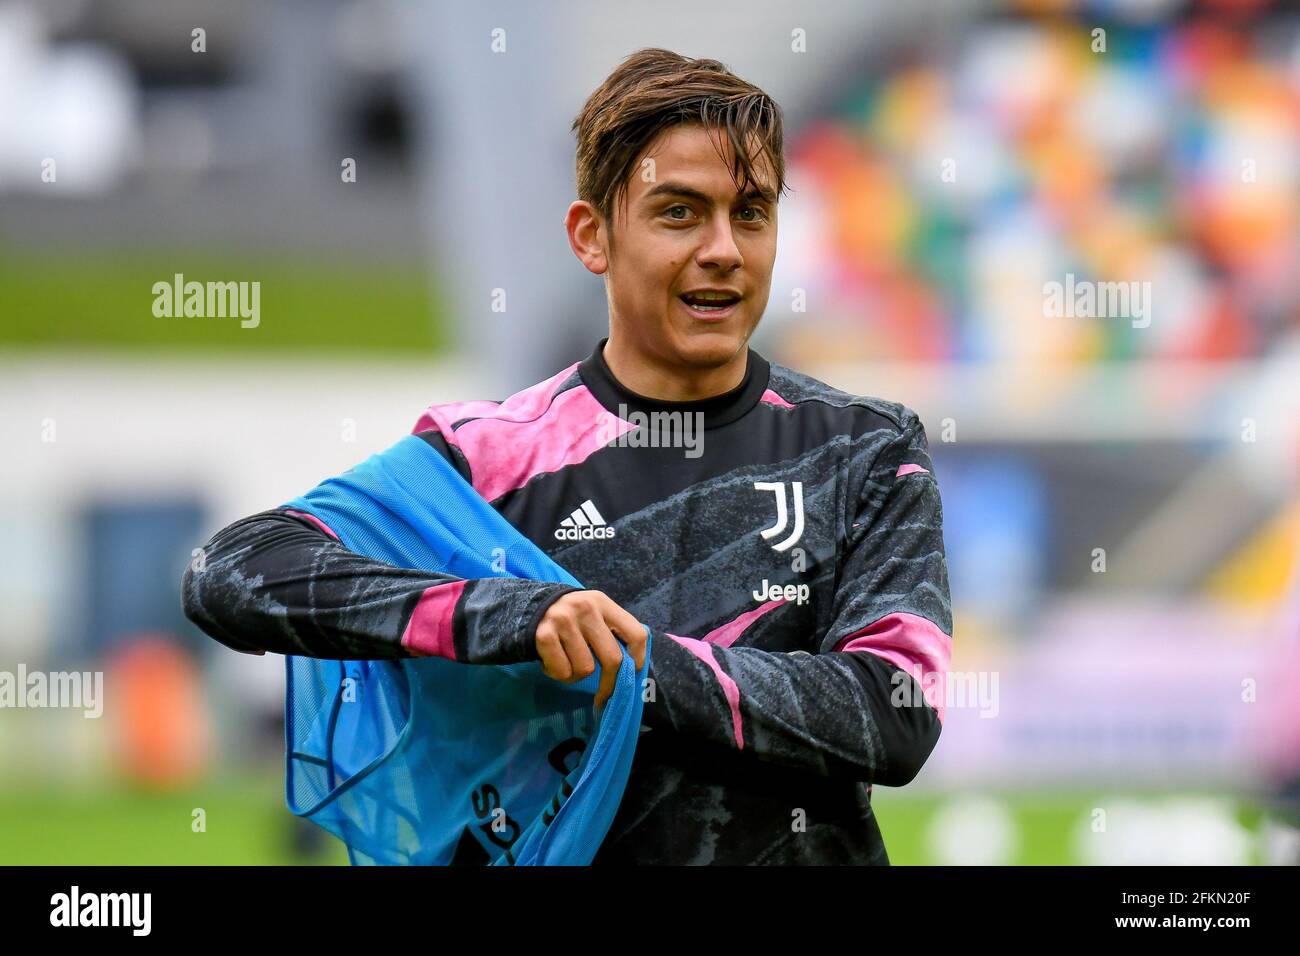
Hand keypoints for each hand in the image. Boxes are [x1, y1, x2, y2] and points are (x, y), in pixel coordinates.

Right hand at [535, 590, 646, 709]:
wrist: (525, 607)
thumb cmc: (568, 618)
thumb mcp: (592, 613)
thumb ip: (610, 632)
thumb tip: (632, 668)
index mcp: (602, 602)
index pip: (635, 633)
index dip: (638, 658)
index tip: (633, 673)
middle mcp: (585, 608)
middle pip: (612, 658)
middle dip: (609, 684)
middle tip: (603, 696)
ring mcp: (563, 621)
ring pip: (585, 669)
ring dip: (575, 676)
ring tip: (565, 662)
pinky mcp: (544, 635)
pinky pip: (562, 672)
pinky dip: (557, 674)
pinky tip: (550, 661)